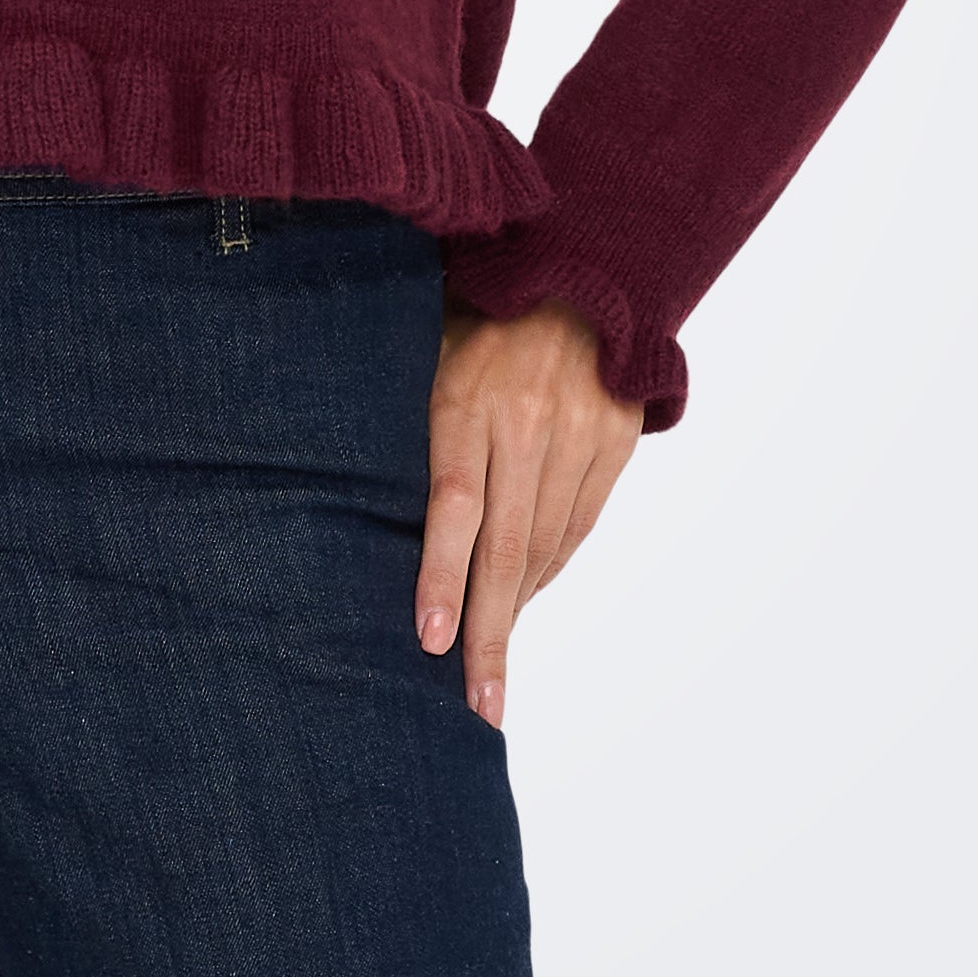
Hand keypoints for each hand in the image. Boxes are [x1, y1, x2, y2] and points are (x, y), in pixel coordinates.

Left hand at [417, 300, 642, 727]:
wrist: (578, 270)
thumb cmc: (473, 315)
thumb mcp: (424, 349)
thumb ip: (405, 423)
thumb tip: (362, 507)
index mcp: (468, 396)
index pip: (454, 504)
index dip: (440, 575)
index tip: (430, 640)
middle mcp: (529, 421)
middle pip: (506, 548)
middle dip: (489, 634)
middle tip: (478, 706)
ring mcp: (581, 434)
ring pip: (547, 545)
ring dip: (518, 611)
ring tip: (492, 670)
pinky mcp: (616, 441)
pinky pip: (579, 524)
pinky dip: (550, 569)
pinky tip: (525, 599)